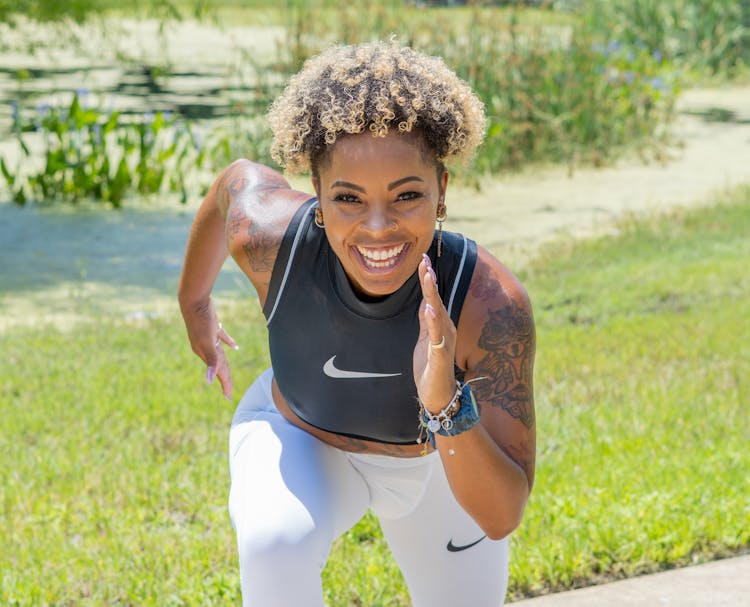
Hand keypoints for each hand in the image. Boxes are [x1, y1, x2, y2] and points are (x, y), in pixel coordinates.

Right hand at [182, 297, 238, 400]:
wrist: (194, 299)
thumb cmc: (201, 321)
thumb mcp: (208, 341)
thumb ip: (211, 361)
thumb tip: (210, 381)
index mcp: (204, 352)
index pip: (218, 372)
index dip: (224, 384)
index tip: (228, 397)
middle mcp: (205, 347)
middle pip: (219, 365)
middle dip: (224, 378)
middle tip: (228, 391)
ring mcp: (208, 336)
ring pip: (219, 353)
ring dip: (225, 364)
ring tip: (228, 375)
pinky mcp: (212, 326)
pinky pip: (221, 338)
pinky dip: (228, 342)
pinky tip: (235, 346)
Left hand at [413, 254, 457, 412]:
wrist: (438, 396)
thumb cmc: (431, 368)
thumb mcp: (425, 339)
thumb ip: (426, 321)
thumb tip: (425, 301)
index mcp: (440, 325)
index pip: (432, 297)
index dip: (428, 278)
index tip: (423, 258)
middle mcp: (445, 330)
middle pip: (436, 299)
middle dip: (430, 279)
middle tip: (425, 259)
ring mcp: (443, 342)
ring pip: (438, 313)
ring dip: (432, 294)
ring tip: (428, 276)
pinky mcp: (440, 356)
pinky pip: (437, 337)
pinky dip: (433, 322)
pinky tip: (430, 309)